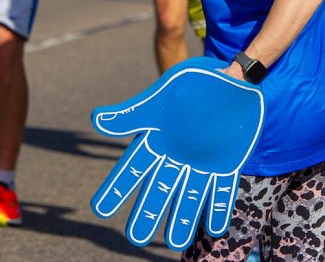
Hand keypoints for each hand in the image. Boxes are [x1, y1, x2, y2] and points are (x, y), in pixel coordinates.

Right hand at [90, 57, 264, 250]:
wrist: (229, 80)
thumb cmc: (190, 84)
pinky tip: (216, 229)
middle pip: (157, 191)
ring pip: (189, 198)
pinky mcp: (225, 165)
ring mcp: (201, 163)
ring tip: (175, 245)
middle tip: (134, 239)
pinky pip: (221, 192)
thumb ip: (131, 114)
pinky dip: (219, 209)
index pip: (130, 169)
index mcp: (155, 140)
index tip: (98, 210)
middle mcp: (175, 156)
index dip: (114, 189)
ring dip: (183, 220)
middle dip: (146, 215)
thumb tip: (95, 120)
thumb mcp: (159, 99)